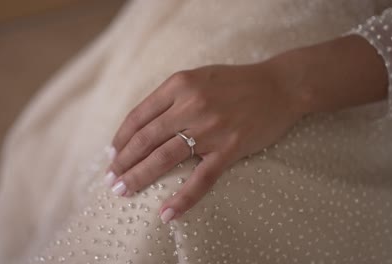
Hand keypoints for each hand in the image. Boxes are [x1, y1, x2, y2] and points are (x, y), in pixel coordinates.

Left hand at [104, 35, 388, 223]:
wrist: (280, 86)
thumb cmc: (236, 82)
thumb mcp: (198, 77)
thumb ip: (171, 96)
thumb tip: (143, 125)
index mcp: (179, 85)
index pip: (138, 116)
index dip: (120, 139)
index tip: (111, 155)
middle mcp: (191, 105)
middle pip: (145, 140)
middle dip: (123, 163)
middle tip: (110, 180)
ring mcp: (210, 128)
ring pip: (164, 158)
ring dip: (139, 177)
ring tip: (122, 191)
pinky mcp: (230, 148)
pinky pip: (201, 179)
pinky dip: (182, 199)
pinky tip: (166, 213)